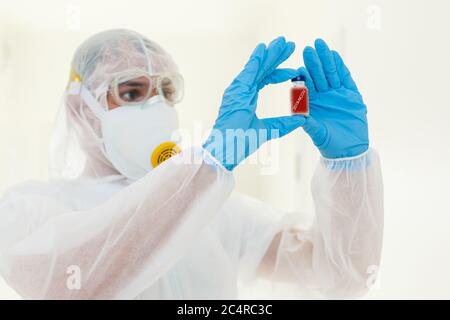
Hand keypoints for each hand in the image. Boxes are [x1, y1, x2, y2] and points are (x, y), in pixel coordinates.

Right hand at [203, 37, 304, 169]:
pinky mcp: (237, 91)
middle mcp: (241, 90)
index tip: (294, 70)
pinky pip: (248, 71)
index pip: (264, 79)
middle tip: (290, 44)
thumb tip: (302, 119)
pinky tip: (265, 48)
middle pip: (261, 69)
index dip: (279, 73)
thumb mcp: (268, 130)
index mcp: (246, 98)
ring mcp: (237, 90)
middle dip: (276, 56)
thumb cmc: (240, 142)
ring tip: (282, 42)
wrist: (225, 150)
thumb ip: (283, 124)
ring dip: (270, 53)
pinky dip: (257, 59)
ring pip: (256, 67)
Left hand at [300, 39, 368, 157]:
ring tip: (321, 45)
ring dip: (326, 60)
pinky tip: (334, 56)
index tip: (298, 67)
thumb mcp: (317, 133)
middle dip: (313, 62)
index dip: (303, 77)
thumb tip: (299, 116)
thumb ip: (309, 124)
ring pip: (330, 73)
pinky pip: (345, 78)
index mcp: (312, 104)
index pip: (307, 87)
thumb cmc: (330, 143)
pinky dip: (340, 67)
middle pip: (318, 76)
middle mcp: (323, 96)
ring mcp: (337, 94)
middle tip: (308, 48)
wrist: (350, 149)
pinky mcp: (351, 94)